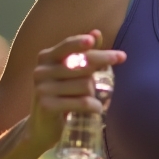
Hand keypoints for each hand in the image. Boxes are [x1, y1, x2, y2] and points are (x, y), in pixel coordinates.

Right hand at [28, 31, 125, 150]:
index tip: (97, 43)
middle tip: (117, 70)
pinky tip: (96, 109)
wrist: (41, 126)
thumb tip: (96, 33)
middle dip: (102, 65)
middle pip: (81, 64)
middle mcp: (41, 70)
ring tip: (94, 100)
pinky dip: (94, 106)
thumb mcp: (70, 73)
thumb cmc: (61, 95)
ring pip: (85, 85)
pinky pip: (81, 102)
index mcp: (46, 57)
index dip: (86, 44)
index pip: (69, 45)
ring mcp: (42, 88)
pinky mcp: (47, 106)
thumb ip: (83, 53)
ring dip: (96, 93)